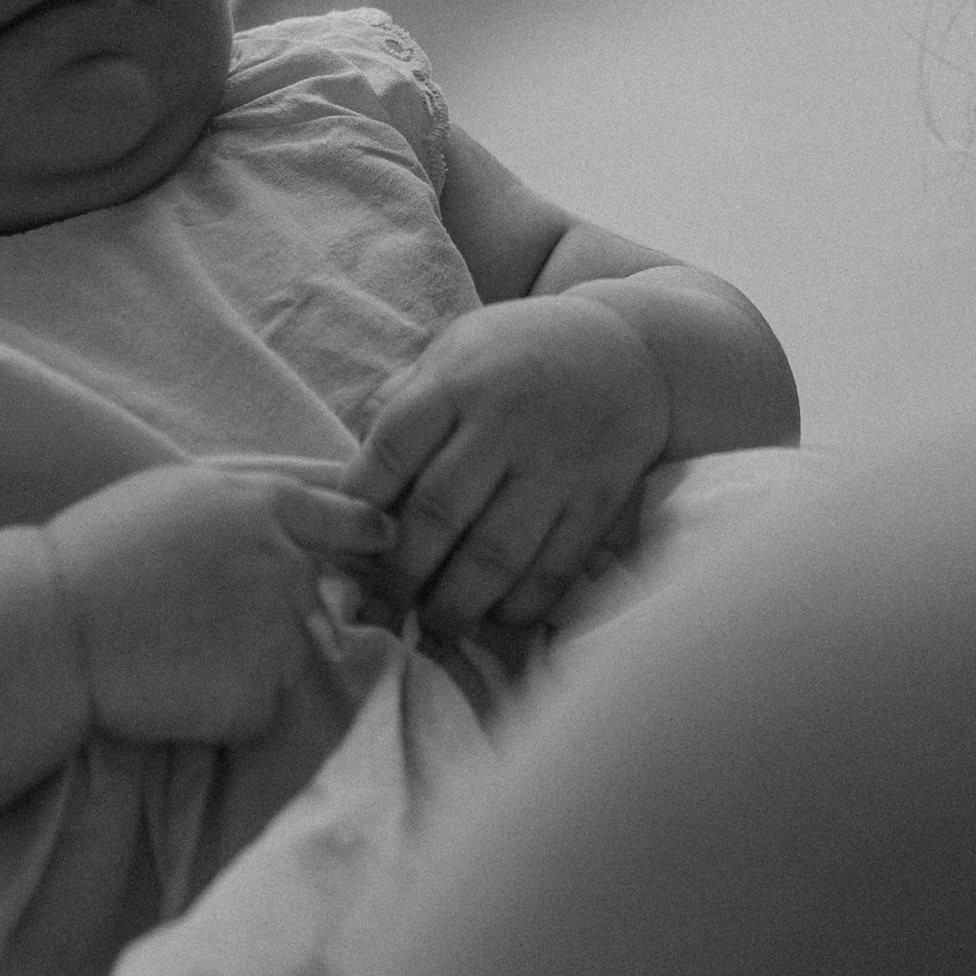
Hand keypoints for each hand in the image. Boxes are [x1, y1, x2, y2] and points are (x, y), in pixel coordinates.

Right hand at [43, 461, 394, 747]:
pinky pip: (263, 706)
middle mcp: (289, 567)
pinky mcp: (266, 696)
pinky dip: (230, 707)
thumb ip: (242, 508)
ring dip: (255, 662)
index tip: (386, 542)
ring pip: (295, 656)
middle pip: (323, 596)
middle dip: (287, 612)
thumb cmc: (97, 552)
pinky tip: (178, 691)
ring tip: (181, 657)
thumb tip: (280, 531)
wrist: (60, 624)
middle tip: (211, 624)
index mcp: (265, 509)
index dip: (367, 531)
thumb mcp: (174, 494)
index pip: (344, 516)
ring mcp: (283, 633)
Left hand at [348, 294, 674, 638]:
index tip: (346, 540)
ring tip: (436, 626)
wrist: (629, 349)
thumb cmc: (520, 356)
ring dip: (459, 602)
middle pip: (439, 511)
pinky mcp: (599, 498)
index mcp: (458, 381)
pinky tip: (499, 618)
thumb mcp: (456, 350)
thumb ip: (404, 404)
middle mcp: (506, 422)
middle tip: (384, 605)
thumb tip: (353, 472)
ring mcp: (556, 464)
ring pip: (496, 551)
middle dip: (402, 571)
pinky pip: (557, 565)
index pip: (393, 448)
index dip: (361, 503)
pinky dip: (523, 602)